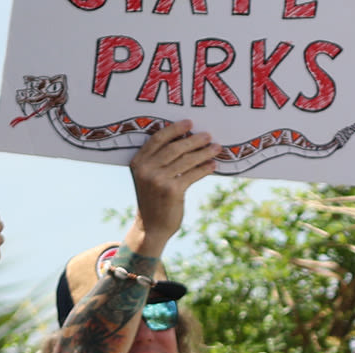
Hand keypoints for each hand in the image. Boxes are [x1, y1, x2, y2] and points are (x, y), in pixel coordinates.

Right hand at [124, 123, 217, 255]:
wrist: (151, 228)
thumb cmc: (153, 200)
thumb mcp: (148, 178)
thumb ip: (158, 161)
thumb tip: (185, 141)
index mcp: (138, 162)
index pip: (157, 139)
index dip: (174, 129)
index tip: (189, 122)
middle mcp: (146, 169)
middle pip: (174, 148)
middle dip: (193, 140)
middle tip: (208, 135)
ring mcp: (159, 180)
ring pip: (186, 160)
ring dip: (203, 153)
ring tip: (216, 148)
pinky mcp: (172, 191)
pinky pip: (192, 174)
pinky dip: (204, 168)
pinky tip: (213, 165)